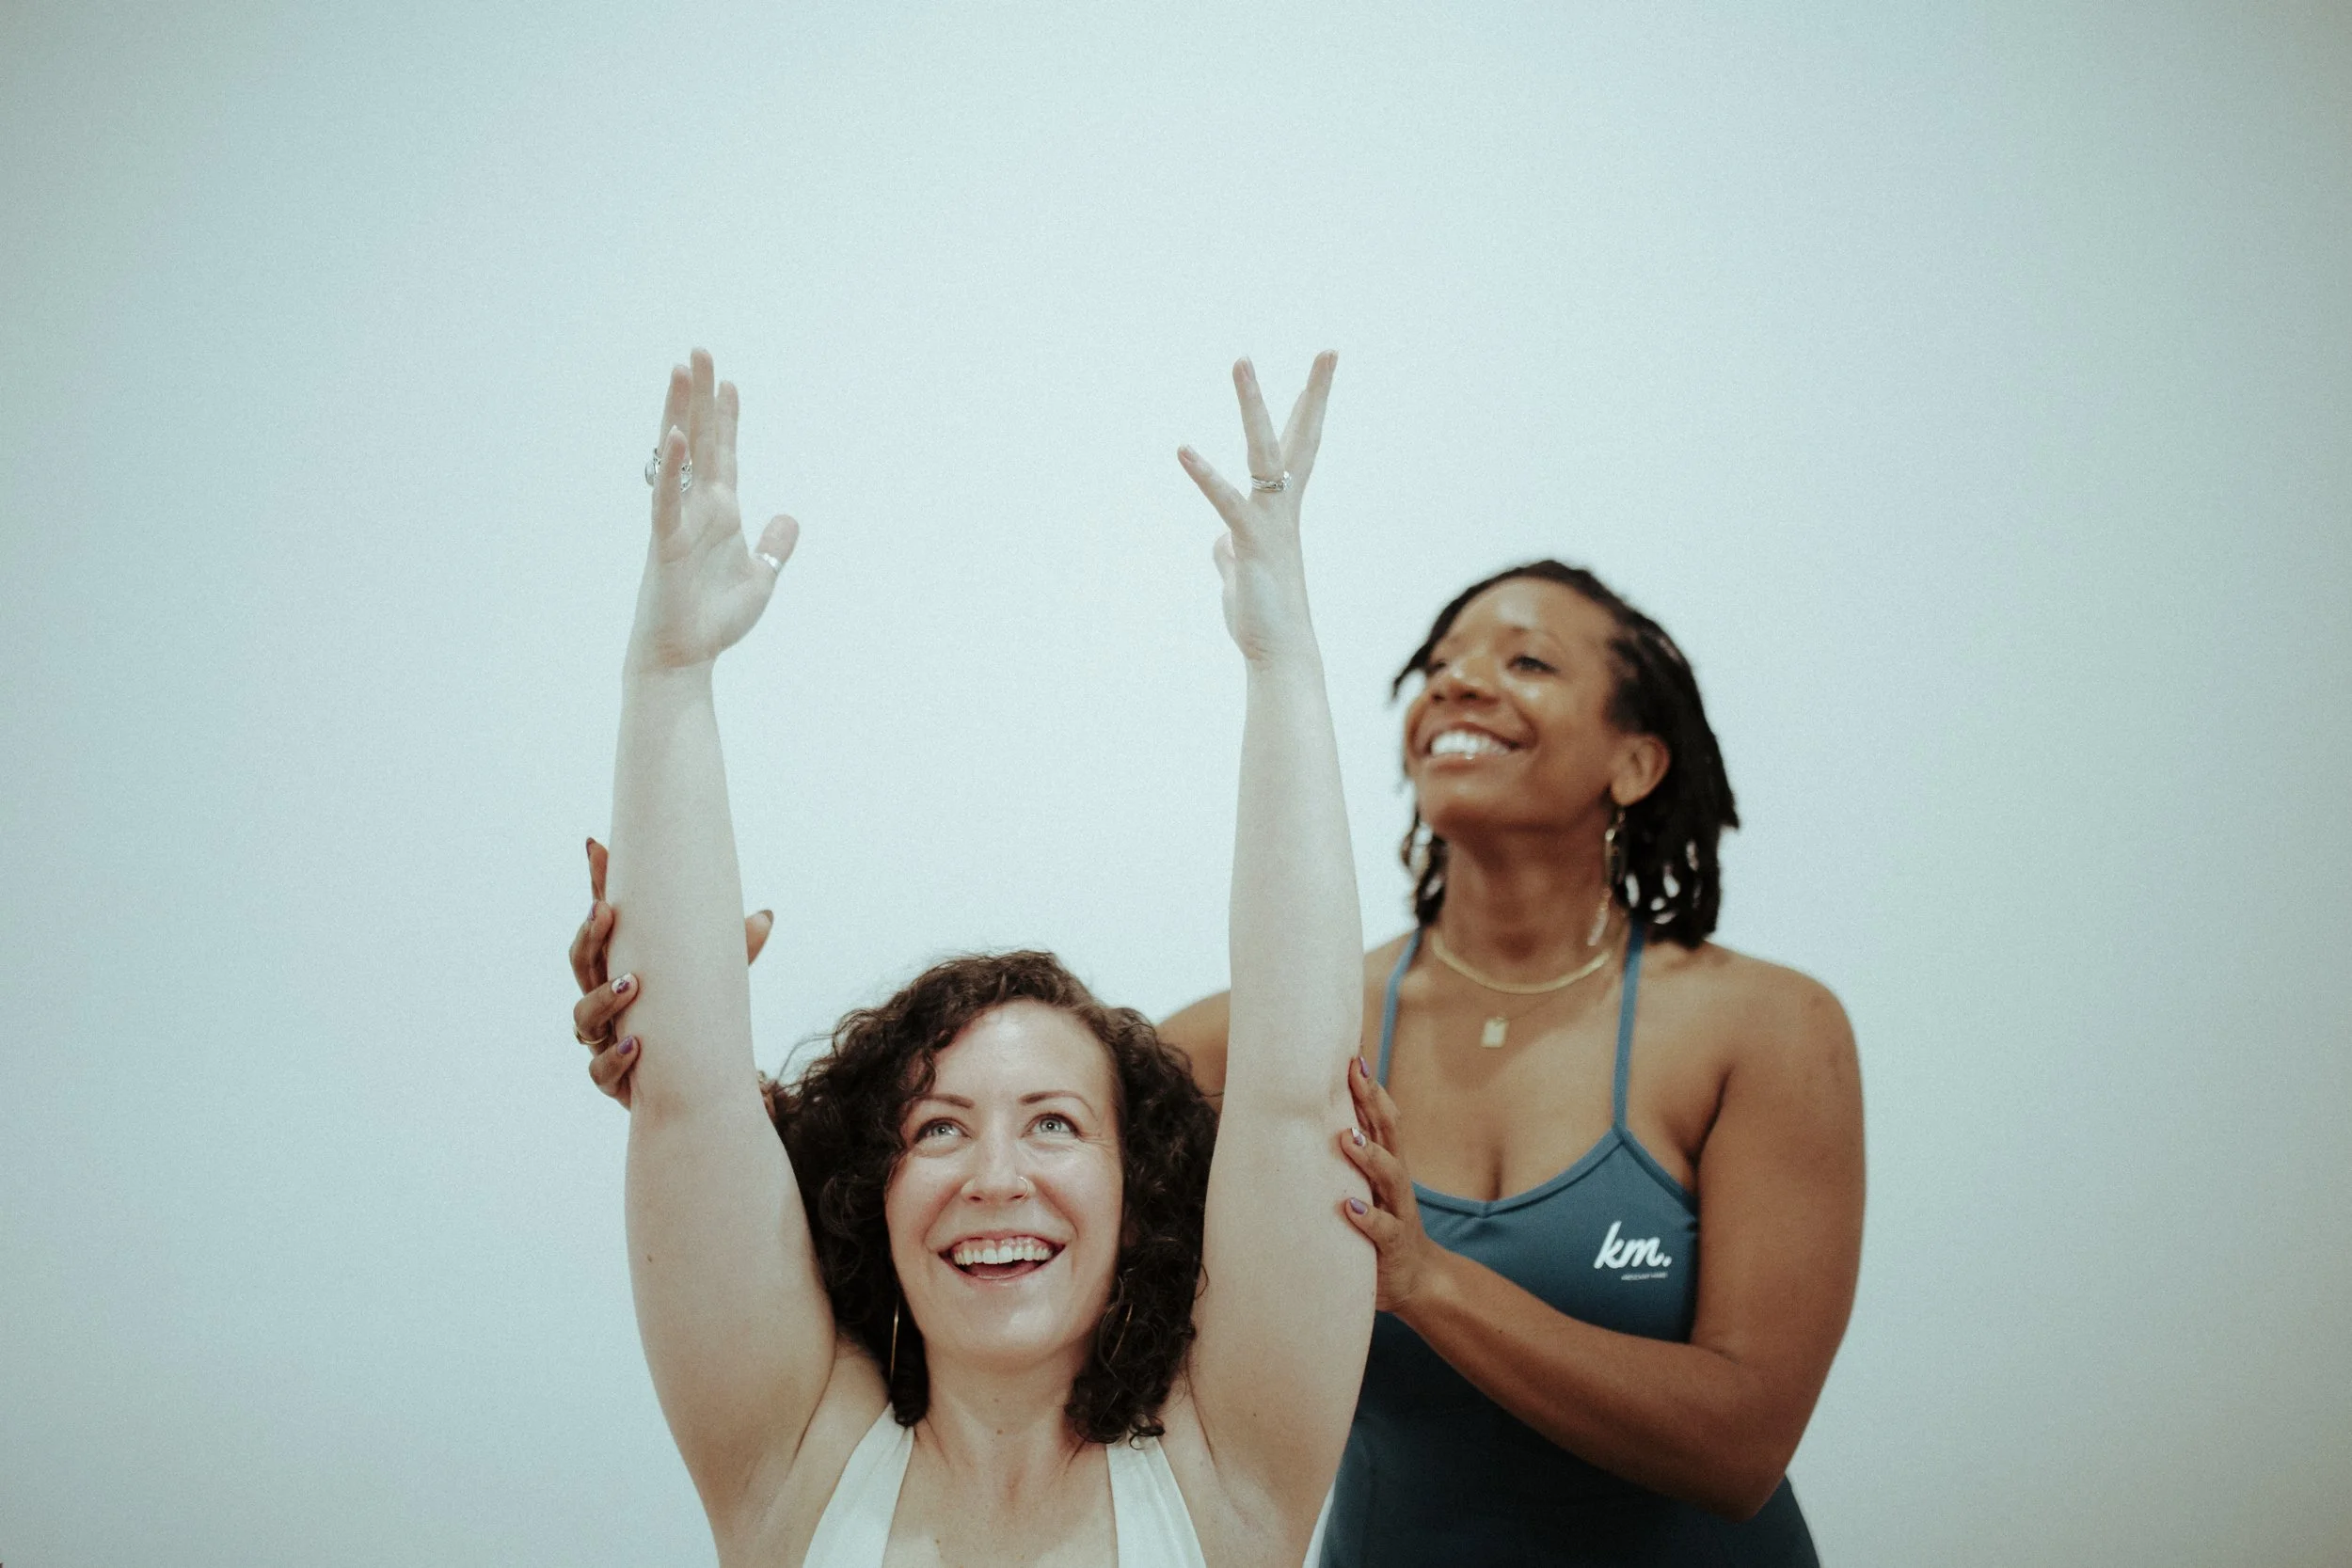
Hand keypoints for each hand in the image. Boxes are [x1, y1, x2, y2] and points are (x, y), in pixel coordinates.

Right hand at [568, 837, 772, 1106]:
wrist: (702, 1091)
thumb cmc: (698, 1024)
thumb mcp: (716, 982)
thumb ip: (736, 952)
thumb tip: (766, 915)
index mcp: (621, 969)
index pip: (604, 925)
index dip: (597, 885)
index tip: (597, 846)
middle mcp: (604, 1002)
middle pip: (581, 964)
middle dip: (589, 936)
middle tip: (605, 910)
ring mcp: (603, 1041)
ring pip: (582, 1018)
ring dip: (602, 999)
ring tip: (630, 984)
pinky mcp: (613, 1082)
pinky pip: (601, 1071)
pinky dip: (617, 1059)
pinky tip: (637, 1046)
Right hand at [626, 349, 799, 673]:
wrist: (685, 656)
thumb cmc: (714, 620)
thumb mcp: (760, 577)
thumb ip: (774, 546)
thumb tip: (790, 518)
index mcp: (719, 513)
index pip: (724, 454)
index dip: (728, 418)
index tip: (729, 382)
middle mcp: (697, 508)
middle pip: (701, 440)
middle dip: (700, 396)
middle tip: (698, 352)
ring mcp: (678, 519)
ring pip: (678, 454)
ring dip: (680, 411)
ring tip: (680, 370)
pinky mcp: (665, 540)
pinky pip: (667, 497)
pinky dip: (673, 467)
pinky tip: (678, 435)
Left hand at [1176, 353, 1335, 661]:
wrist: (1278, 653)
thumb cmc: (1262, 617)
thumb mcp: (1240, 574)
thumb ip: (1229, 550)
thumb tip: (1220, 543)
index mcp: (1281, 510)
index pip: (1299, 448)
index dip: (1308, 408)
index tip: (1322, 371)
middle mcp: (1283, 507)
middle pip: (1300, 438)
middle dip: (1313, 393)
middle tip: (1330, 350)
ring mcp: (1269, 522)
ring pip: (1263, 452)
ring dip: (1252, 406)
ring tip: (1242, 361)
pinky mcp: (1248, 543)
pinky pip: (1227, 502)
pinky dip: (1204, 475)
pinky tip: (1182, 449)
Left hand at [1338, 1056, 1440, 1314]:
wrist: (1417, 1282)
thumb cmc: (1378, 1227)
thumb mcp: (1362, 1189)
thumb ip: (1340, 1163)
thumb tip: (1293, 1129)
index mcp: (1385, 1165)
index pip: (1381, 1118)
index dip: (1370, 1087)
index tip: (1353, 1054)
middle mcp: (1395, 1182)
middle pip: (1390, 1134)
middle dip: (1373, 1102)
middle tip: (1353, 1073)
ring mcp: (1399, 1212)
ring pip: (1391, 1176)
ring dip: (1371, 1155)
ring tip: (1348, 1137)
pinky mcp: (1395, 1247)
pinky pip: (1384, 1230)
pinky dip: (1369, 1218)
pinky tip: (1351, 1208)